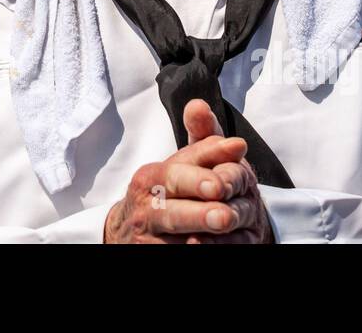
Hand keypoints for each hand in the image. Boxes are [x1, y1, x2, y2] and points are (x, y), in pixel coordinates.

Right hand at [103, 99, 272, 243]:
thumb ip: (200, 141)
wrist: (132, 231)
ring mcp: (148, 237)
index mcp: (152, 177)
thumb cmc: (168, 192)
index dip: (205, 170)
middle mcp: (146, 207)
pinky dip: (202, 253)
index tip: (229, 170)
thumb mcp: (183, 165)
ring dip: (208, 240)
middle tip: (224, 214)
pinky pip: (176, 255)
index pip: (179, 171)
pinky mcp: (151, 255)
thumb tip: (200, 105)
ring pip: (178, 241)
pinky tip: (223, 248)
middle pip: (174, 211)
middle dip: (200, 212)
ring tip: (228, 233)